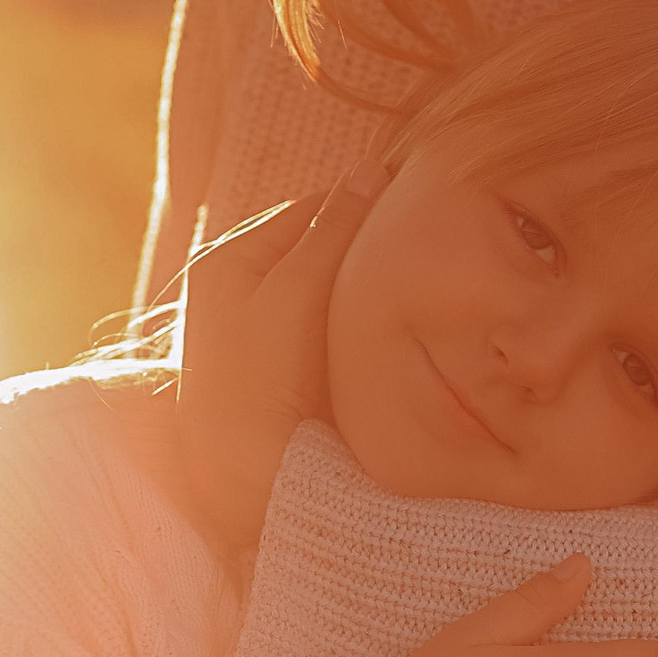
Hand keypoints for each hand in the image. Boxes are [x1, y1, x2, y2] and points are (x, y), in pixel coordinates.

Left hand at [174, 161, 386, 552]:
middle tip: (427, 249)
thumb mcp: (294, 295)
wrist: (235, 486)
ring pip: (332, 289)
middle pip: (322, 249)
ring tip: (418, 288)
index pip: (313, 210)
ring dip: (369, 288)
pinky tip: (396, 329)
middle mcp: (241, 290)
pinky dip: (364, 323)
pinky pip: (335, 327)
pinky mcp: (288, 370)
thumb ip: (332, 233)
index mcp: (229, 260)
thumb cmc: (254, 385)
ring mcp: (264, 332)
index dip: (366, 207)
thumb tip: (371, 171)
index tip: (420, 208)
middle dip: (368, 248)